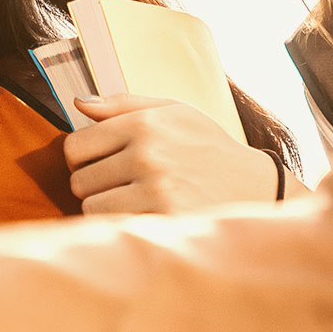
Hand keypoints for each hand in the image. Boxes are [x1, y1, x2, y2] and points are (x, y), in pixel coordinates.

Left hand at [65, 94, 280, 213]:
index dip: (82, 158)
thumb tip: (77, 103)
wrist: (257, 187)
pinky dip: (124, 226)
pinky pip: (116, 229)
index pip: (75, 146)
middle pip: (80, 181)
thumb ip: (123, 105)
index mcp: (144, 124)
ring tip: (136, 202)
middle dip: (96, 185)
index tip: (100, 163)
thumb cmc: (208, 148)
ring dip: (108, 209)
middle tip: (124, 185)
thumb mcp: (174, 113)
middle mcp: (148, 155)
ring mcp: (156, 191)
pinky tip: (146, 217)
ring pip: (92, 208)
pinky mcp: (165, 222)